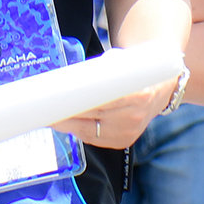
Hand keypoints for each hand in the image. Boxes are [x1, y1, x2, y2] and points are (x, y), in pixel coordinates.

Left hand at [55, 72, 178, 150]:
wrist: (159, 88)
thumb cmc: (133, 70)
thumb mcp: (122, 61)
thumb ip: (100, 69)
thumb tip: (71, 76)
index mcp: (136, 95)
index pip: (98, 101)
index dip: (75, 101)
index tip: (55, 99)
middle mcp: (132, 118)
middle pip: (89, 117)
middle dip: (64, 113)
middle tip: (44, 107)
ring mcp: (127, 133)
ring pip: (87, 131)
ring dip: (67, 123)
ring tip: (50, 115)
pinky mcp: (122, 142)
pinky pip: (93, 138)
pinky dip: (78, 129)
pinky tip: (67, 122)